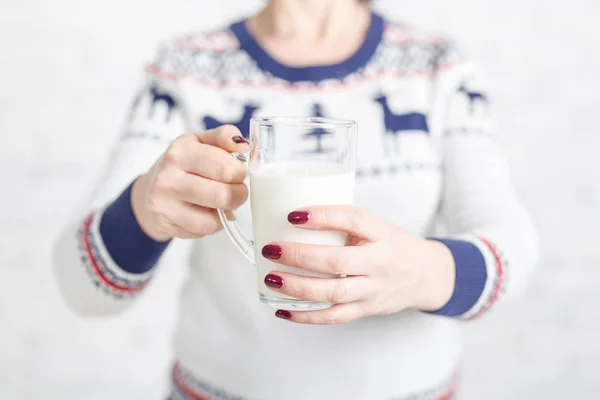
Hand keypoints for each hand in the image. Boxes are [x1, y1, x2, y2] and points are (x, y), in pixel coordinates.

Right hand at [131, 125, 248, 241]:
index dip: (240, 172)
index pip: (225, 168)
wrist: (150, 188)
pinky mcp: (166, 226)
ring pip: (214, 220)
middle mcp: (168, 179)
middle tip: (236, 189)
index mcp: (180, 153)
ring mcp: (165, 205)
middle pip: (222, 196)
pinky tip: (207, 212)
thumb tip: (244, 145)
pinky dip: (213, 223)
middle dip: (239, 194)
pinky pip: (204, 231)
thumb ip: (224, 137)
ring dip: (226, 212)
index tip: (238, 171)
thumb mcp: (200, 141)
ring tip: (221, 201)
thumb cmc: (182, 164)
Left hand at [262, 206, 455, 323]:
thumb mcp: (377, 226)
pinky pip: (334, 317)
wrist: (427, 276)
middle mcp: (380, 262)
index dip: (322, 216)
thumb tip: (293, 218)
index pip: (354, 219)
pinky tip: (282, 309)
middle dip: (300, 256)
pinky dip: (306, 315)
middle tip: (271, 249)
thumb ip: (344, 223)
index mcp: (382, 233)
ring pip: (333, 293)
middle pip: (338, 261)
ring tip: (272, 279)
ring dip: (298, 287)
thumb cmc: (393, 245)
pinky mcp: (366, 310)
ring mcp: (373, 290)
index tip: (293, 215)